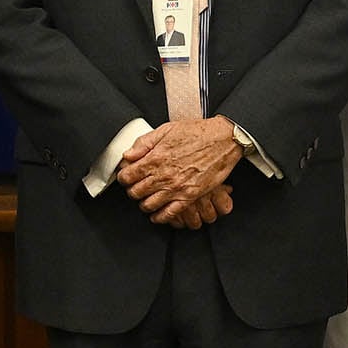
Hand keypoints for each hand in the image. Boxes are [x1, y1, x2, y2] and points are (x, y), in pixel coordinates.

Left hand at [119, 118, 242, 226]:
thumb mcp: (167, 130)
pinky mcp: (189, 197)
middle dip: (132, 190)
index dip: (123, 177)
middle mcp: (164, 175)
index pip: (127, 176)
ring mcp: (176, 188)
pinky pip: (169, 214)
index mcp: (155, 158)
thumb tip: (128, 155)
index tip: (126, 176)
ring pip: (148, 205)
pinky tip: (156, 214)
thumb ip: (144, 143)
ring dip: (143, 203)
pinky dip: (159, 217)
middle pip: (135, 193)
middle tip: (135, 187)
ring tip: (145, 198)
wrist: (223, 140)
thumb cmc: (198, 133)